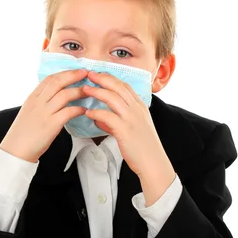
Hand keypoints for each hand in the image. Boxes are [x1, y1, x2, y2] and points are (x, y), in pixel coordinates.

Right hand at [0, 69, 87, 162]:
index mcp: (33, 98)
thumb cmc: (23, 133)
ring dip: (79, 91)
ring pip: (64, 95)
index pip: (50, 79)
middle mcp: (38, 102)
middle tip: (86, 73)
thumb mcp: (29, 111)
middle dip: (74, 75)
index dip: (65, 73)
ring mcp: (44, 113)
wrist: (15, 150)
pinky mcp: (51, 125)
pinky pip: (68, 112)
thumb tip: (54, 97)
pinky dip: (78, 109)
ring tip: (89, 91)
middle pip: (58, 82)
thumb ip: (40, 103)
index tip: (75, 71)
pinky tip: (84, 110)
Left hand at [83, 71, 175, 202]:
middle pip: (118, 87)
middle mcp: (137, 109)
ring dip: (97, 92)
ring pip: (112, 98)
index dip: (110, 78)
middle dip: (102, 79)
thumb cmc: (142, 148)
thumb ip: (115, 122)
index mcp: (140, 107)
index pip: (124, 86)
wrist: (153, 163)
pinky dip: (96, 113)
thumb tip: (99, 119)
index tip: (98, 74)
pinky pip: (107, 116)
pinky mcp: (125, 130)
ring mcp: (132, 119)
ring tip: (84, 89)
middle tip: (89, 74)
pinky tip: (88, 113)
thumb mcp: (132, 130)